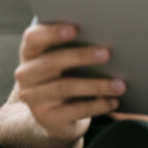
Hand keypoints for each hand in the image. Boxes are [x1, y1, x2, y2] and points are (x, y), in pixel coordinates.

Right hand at [14, 23, 125, 141]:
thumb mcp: (63, 59)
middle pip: (51, 62)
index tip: (75, 28)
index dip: (52, 33)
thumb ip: (75, 44)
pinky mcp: (47, 118)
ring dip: (96, 85)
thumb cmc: (64, 74)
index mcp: (30, 52)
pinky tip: (114, 101)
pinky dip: (97, 105)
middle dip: (81, 56)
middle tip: (107, 53)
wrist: (54, 114)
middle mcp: (26, 75)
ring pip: (65, 88)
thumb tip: (106, 35)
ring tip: (120, 84)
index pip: (33, 38)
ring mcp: (34, 98)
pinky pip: (75, 111)